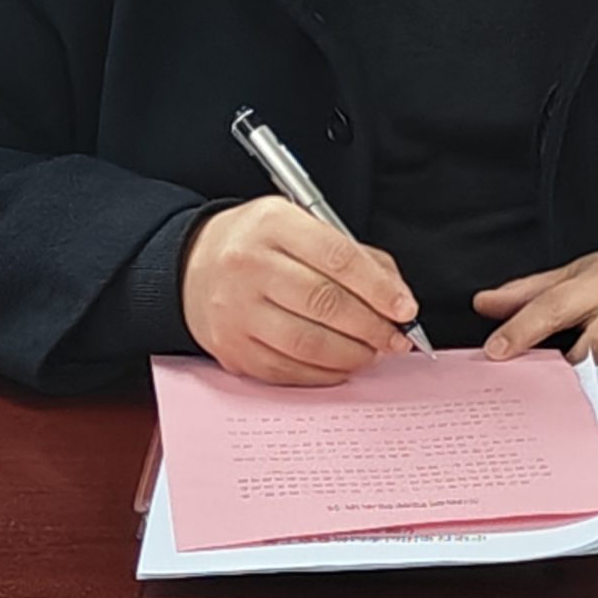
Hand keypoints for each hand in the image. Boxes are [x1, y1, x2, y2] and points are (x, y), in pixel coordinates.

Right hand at [181, 200, 421, 386]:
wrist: (192, 268)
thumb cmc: (259, 246)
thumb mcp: (303, 226)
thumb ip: (355, 256)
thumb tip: (397, 298)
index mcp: (272, 224)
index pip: (338, 258)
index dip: (379, 288)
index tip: (405, 308)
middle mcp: (248, 266)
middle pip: (325, 303)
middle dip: (372, 326)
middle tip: (395, 336)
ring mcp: (236, 311)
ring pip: (309, 343)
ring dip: (353, 354)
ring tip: (371, 351)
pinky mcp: (232, 349)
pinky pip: (289, 370)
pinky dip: (325, 373)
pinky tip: (341, 364)